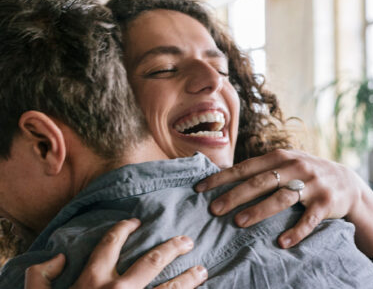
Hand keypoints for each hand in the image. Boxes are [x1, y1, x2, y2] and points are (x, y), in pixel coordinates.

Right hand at [25, 219, 206, 288]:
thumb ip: (40, 276)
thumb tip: (59, 257)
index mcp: (93, 280)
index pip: (111, 243)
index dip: (124, 228)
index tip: (136, 222)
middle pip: (153, 261)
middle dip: (172, 247)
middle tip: (188, 241)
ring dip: (189, 278)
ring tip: (202, 270)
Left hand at [196, 149, 372, 256]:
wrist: (345, 181)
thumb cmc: (304, 173)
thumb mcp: (285, 163)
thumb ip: (260, 168)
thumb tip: (223, 173)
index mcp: (280, 156)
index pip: (246, 167)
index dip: (222, 178)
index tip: (201, 189)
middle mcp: (295, 167)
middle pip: (261, 182)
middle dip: (235, 196)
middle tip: (214, 209)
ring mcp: (311, 184)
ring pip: (282, 199)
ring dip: (259, 211)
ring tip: (239, 223)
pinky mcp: (326, 202)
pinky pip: (309, 219)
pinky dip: (296, 231)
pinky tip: (282, 242)